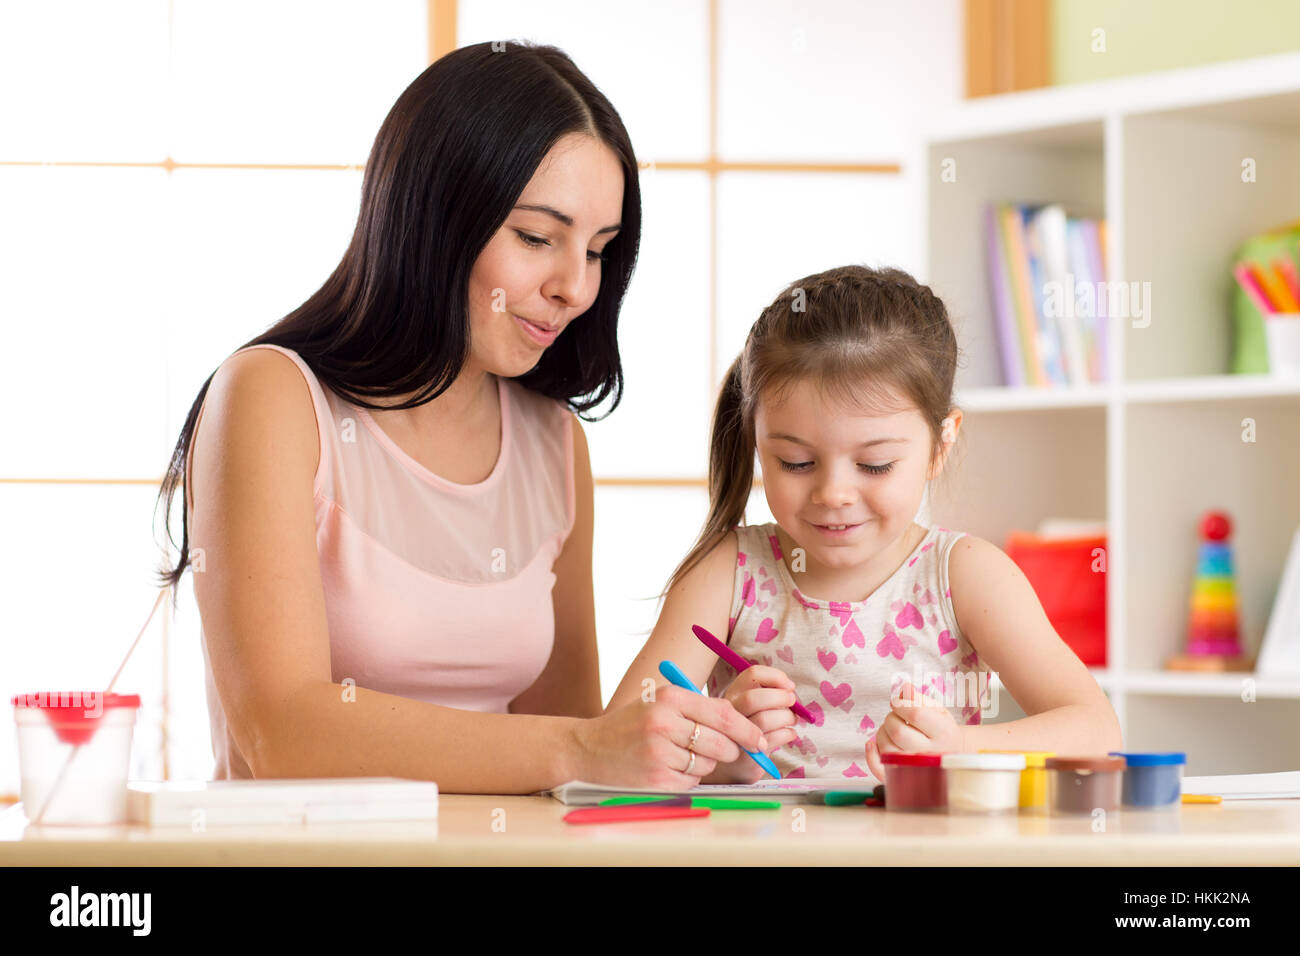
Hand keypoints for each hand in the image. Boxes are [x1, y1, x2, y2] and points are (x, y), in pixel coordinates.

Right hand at [573, 684, 768, 789]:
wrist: (588, 748)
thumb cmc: (632, 726)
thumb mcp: (661, 704)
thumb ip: (699, 710)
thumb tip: (747, 729)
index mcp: (670, 698)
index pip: (724, 713)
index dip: (747, 730)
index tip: (761, 741)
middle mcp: (664, 722)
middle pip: (721, 743)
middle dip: (728, 751)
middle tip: (720, 751)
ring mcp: (658, 752)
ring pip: (708, 764)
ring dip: (703, 764)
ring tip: (678, 755)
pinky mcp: (655, 777)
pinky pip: (691, 781)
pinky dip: (686, 778)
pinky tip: (666, 768)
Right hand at [704, 665, 799, 783]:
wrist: (733, 764)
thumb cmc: (749, 729)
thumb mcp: (753, 707)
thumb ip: (768, 695)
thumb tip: (791, 690)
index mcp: (734, 693)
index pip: (752, 674)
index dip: (775, 676)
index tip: (789, 686)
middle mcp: (731, 711)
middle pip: (755, 697)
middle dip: (781, 697)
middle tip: (793, 701)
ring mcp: (736, 733)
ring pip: (764, 719)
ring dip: (787, 717)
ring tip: (792, 720)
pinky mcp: (747, 753)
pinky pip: (774, 738)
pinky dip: (788, 733)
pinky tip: (789, 733)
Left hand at [865, 681, 965, 780]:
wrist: (951, 755)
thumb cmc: (940, 728)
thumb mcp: (937, 710)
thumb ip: (919, 699)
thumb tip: (904, 689)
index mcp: (943, 733)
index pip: (915, 714)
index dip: (900, 704)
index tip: (899, 703)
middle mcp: (931, 753)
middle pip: (898, 732)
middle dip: (890, 718)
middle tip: (896, 717)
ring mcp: (916, 768)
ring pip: (887, 749)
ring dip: (882, 733)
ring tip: (892, 729)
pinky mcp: (902, 777)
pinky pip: (881, 770)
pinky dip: (871, 755)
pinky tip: (871, 743)